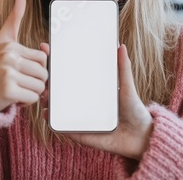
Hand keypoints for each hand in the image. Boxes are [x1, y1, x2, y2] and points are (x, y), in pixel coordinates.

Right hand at [0, 0, 47, 111]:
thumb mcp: (1, 39)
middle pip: (43, 73)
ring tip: (16, 90)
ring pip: (40, 86)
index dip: (37, 67)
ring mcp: (8, 74)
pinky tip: (13, 98)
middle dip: (36, 81)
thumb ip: (14, 18)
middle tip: (21, 82)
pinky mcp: (7, 91)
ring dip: (31, 92)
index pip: (43, 58)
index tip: (25, 71)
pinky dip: (26, 102)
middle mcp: (9, 58)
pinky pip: (32, 98)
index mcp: (11, 46)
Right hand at [41, 44, 152, 160]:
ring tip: (44, 93)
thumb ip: (123, 68)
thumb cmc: (133, 110)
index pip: (70, 74)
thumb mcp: (127, 87)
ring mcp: (78, 117)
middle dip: (47, 81)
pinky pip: (62, 126)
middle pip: (59, 90)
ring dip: (46, 99)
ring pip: (56, 107)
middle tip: (43, 73)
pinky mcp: (79, 133)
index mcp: (91, 89)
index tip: (46, 50)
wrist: (140, 137)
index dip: (57, 63)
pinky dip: (52, 120)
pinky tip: (47, 112)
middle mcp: (82, 102)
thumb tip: (121, 46)